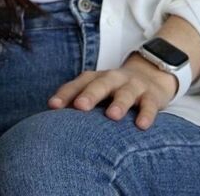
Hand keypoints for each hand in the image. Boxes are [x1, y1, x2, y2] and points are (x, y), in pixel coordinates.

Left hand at [47, 52, 177, 129]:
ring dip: (119, 103)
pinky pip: (149, 104)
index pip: (78, 83)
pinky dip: (146, 114)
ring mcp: (133, 86)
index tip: (52, 106)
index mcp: (96, 78)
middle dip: (90, 94)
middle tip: (80, 106)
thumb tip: (48, 124)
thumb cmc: (114, 90)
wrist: (151, 74)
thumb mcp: (97, 91)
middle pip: (100, 83)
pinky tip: (141, 125)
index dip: (65, 94)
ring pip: (126, 92)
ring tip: (112, 115)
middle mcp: (113, 79)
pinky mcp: (152, 95)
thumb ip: (77, 102)